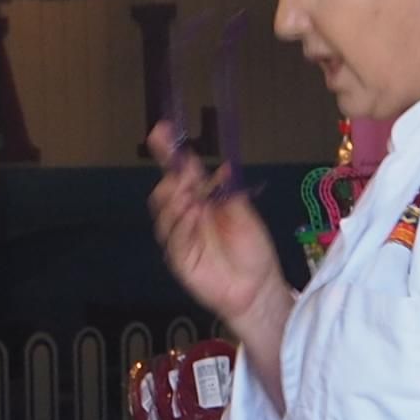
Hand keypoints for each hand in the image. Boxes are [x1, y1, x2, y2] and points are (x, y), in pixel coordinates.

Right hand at [147, 125, 292, 385]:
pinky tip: (193, 216)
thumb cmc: (253, 251)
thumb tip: (220, 166)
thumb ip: (227, 191)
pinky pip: (173, 238)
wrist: (257, 287)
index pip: (180, 172)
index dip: (168, 153)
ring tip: (190, 197)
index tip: (161, 132)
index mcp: (202, 200)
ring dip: (174, 200)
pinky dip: (181, 224)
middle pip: (165, 191)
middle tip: (187, 176)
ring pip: (164, 213)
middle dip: (172, 180)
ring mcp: (180, 238)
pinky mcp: (179, 258)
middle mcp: (187, 216)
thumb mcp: (244, 213)